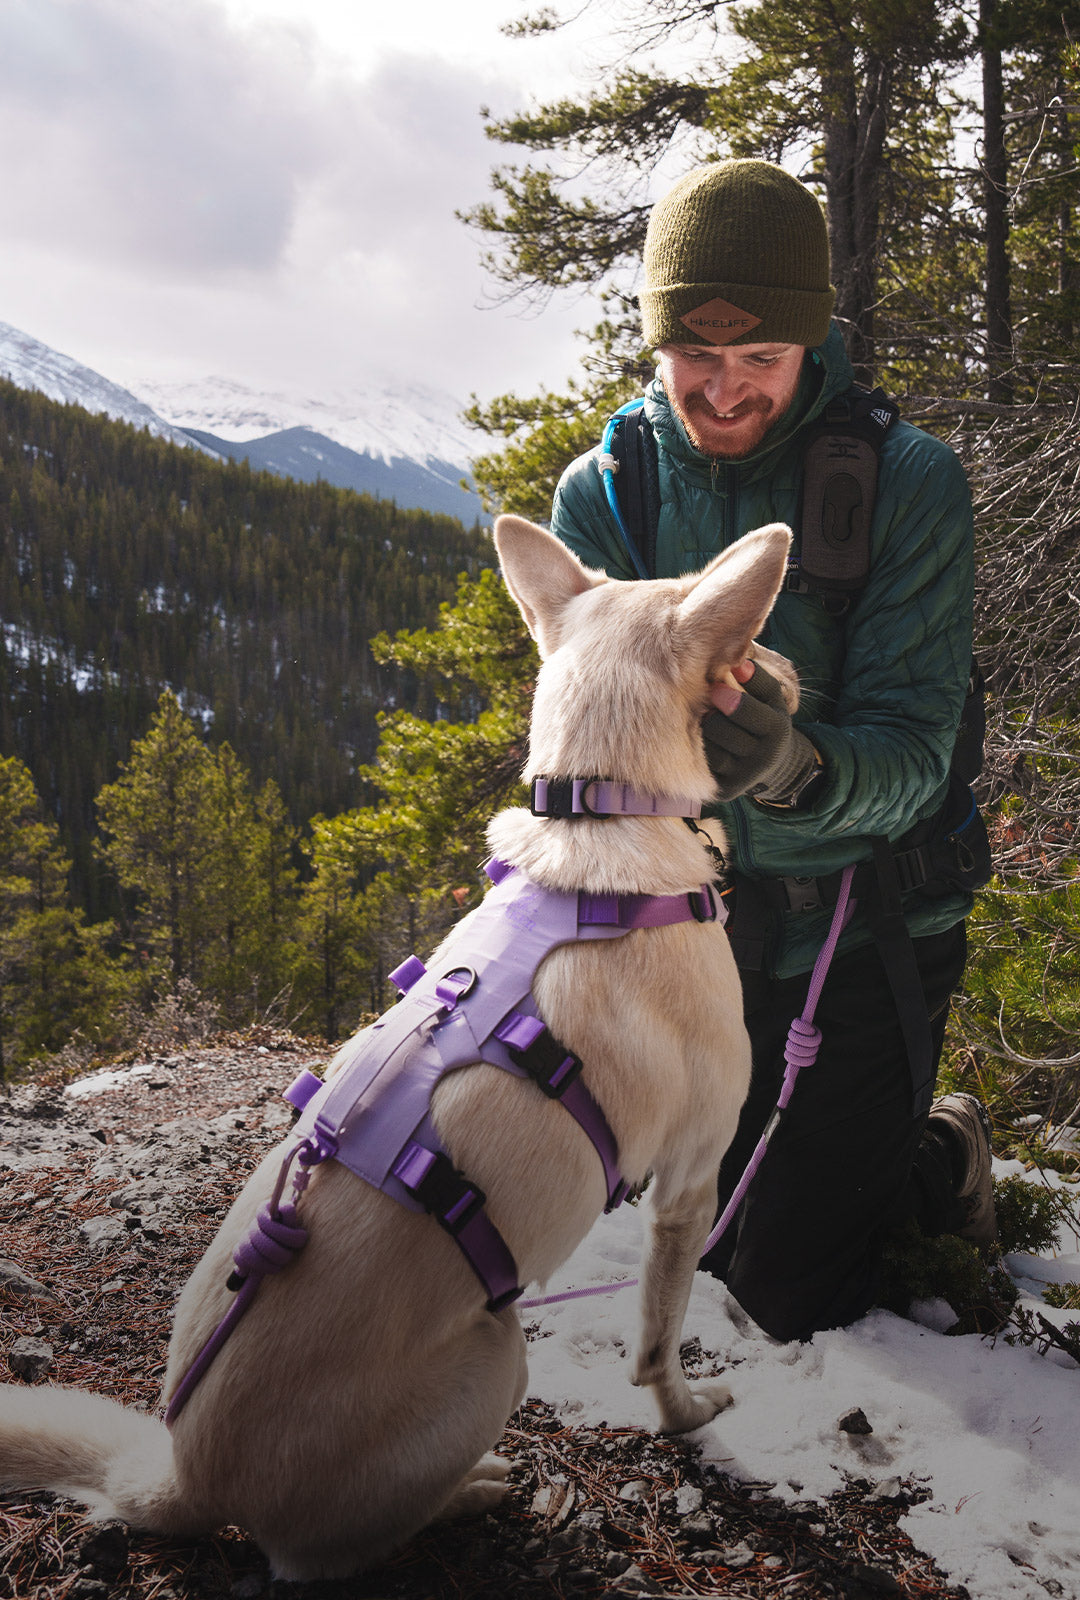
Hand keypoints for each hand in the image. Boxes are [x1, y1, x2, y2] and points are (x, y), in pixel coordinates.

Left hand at [702, 661, 822, 806]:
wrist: (774, 765)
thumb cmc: (766, 720)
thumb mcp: (770, 699)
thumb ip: (756, 679)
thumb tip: (738, 663)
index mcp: (777, 730)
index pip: (744, 709)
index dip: (726, 696)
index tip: (716, 687)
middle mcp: (763, 759)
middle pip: (718, 728)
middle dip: (711, 713)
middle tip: (710, 705)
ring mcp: (743, 778)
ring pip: (707, 746)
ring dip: (704, 730)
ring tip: (709, 721)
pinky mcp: (726, 792)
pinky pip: (702, 765)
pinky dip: (700, 749)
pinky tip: (705, 741)